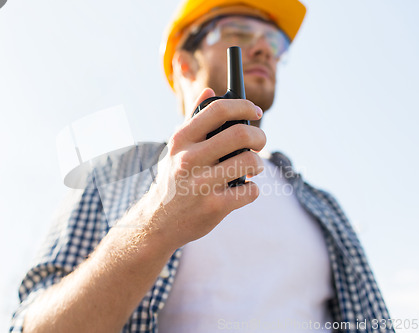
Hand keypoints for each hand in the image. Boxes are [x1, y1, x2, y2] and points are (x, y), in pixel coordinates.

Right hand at [147, 88, 265, 249]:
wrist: (158, 221)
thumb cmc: (174, 178)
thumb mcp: (177, 148)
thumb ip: (194, 118)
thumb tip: (210, 89)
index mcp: (181, 140)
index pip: (218, 110)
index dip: (244, 106)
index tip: (255, 111)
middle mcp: (188, 159)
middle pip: (240, 134)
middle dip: (259, 137)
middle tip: (260, 142)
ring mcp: (201, 184)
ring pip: (250, 161)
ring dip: (258, 163)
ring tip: (252, 167)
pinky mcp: (214, 207)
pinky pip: (250, 191)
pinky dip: (252, 189)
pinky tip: (242, 189)